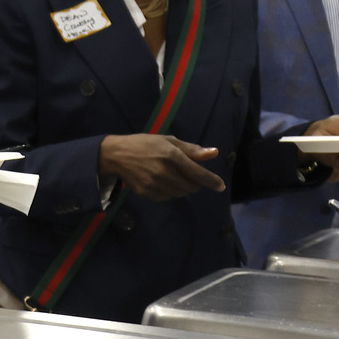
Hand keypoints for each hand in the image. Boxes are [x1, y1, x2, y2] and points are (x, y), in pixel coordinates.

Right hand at [97, 134, 224, 200]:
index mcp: (172, 156)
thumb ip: (192, 149)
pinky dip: (170, 192)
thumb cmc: (145, 144)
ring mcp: (155, 184)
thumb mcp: (168, 141)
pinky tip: (163, 182)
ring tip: (174, 177)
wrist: (117, 155)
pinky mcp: (147, 193)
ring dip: (183, 188)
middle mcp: (165, 172)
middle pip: (191, 186)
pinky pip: (167, 197)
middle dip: (195, 183)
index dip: (212, 181)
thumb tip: (214, 153)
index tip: (221, 186)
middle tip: (189, 176)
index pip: (198, 174)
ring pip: (180, 193)